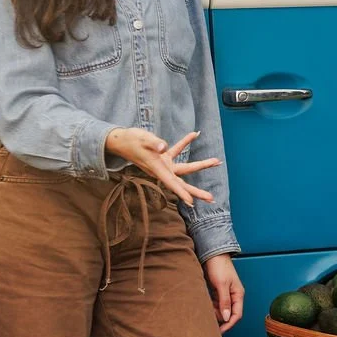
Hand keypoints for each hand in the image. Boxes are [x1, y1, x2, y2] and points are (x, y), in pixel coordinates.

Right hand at [104, 128, 219, 207]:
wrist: (120, 140)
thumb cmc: (131, 141)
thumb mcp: (142, 140)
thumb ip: (154, 143)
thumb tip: (164, 146)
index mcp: (157, 168)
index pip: (171, 183)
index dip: (181, 193)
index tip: (192, 202)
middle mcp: (162, 169)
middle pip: (182, 182)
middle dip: (196, 191)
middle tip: (211, 198)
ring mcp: (164, 163)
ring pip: (185, 168)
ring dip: (201, 164)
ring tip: (216, 161)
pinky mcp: (163, 156)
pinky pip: (177, 150)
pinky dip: (185, 142)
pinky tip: (194, 134)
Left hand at [203, 254, 243, 331]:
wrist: (212, 253)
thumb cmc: (219, 266)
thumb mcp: (222, 284)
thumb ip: (224, 301)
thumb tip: (227, 318)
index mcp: (238, 294)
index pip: (237, 315)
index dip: (229, 324)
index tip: (220, 331)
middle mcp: (233, 296)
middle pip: (228, 314)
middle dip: (220, 319)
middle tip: (209, 321)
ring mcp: (225, 294)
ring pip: (221, 310)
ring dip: (214, 313)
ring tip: (205, 310)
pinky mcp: (217, 292)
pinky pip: (215, 304)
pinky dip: (210, 307)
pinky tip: (204, 306)